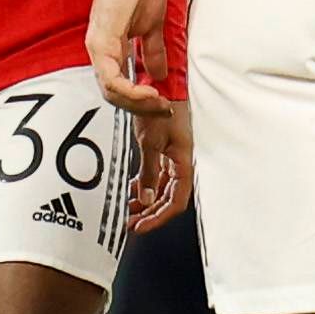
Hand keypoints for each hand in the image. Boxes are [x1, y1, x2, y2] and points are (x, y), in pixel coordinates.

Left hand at [85, 0, 173, 116]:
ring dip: (137, 103)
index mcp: (111, 48)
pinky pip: (111, 77)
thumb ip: (152, 52)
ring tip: (159, 102)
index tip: (164, 103)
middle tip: (164, 109)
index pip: (121, 88)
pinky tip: (149, 90)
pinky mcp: (101, 41)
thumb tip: (158, 74)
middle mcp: (100, 51)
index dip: (142, 101)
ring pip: (110, 92)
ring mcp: (98, 47)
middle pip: (114, 96)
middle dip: (141, 108)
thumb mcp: (152, 26)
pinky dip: (131, 90)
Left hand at [129, 103, 193, 232]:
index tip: (141, 226)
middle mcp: (182, 163)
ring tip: (130, 209)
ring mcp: (174, 157)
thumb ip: (149, 172)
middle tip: (132, 223)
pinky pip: (158, 175)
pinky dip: (146, 184)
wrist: (164, 86)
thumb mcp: (151, 143)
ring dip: (147, 200)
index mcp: (184, 163)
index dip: (158, 218)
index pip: (176, 202)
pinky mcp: (166, 150)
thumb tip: (146, 199)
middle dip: (151, 213)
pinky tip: (134, 188)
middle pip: (169, 199)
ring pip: (163, 188)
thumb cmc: (163, 108)